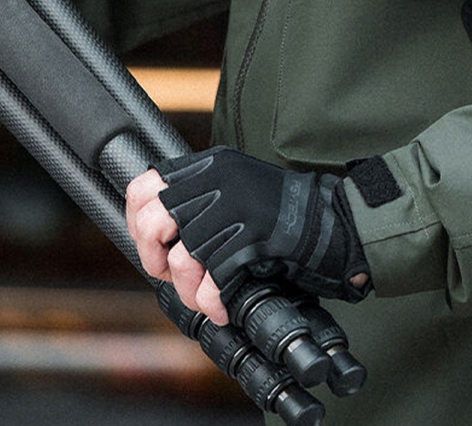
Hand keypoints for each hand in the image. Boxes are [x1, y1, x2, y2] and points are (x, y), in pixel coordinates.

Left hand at [127, 147, 370, 321]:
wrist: (334, 223)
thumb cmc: (285, 214)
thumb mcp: (237, 186)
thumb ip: (200, 195)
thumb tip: (152, 227)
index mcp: (213, 165)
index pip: (147, 185)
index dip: (137, 220)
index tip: (150, 244)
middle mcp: (221, 181)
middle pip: (156, 221)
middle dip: (154, 257)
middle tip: (168, 273)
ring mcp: (238, 208)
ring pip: (184, 257)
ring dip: (190, 289)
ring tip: (204, 296)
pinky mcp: (255, 237)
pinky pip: (215, 278)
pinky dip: (214, 301)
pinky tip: (223, 307)